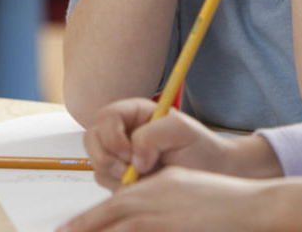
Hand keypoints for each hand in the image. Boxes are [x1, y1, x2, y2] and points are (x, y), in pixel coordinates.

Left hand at [59, 167, 301, 231]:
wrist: (248, 207)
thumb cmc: (213, 194)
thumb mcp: (172, 183)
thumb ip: (144, 193)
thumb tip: (125, 201)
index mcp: (145, 192)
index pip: (103, 211)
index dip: (79, 224)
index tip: (61, 231)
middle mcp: (148, 210)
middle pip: (104, 226)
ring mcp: (160, 227)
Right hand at [83, 99, 240, 189]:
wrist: (210, 170)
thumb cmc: (198, 146)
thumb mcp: (182, 130)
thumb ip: (154, 135)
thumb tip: (134, 158)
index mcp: (133, 113)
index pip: (106, 117)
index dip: (112, 135)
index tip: (129, 152)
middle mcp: (122, 132)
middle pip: (91, 139)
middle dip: (107, 157)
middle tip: (130, 170)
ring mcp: (119, 156)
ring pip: (97, 164)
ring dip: (116, 175)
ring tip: (146, 176)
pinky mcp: (120, 177)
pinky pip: (107, 183)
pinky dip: (121, 188)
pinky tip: (143, 184)